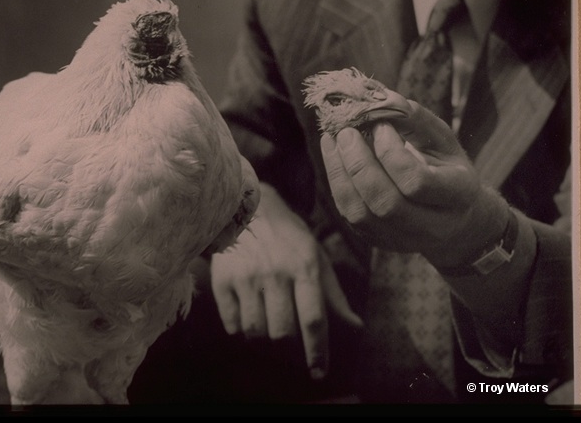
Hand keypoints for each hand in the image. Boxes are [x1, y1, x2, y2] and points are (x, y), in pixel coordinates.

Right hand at [210, 183, 362, 379]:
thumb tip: (357, 327)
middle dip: (288, 348)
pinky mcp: (223, 280)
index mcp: (305, 267)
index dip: (318, 352)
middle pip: (282, 333)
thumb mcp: (316, 256)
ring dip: (263, 339)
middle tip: (288, 342)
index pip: (314, 320)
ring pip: (255, 332)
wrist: (245, 206)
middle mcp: (276, 273)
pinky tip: (247, 314)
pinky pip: (232, 324)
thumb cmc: (288, 236)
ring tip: (267, 325)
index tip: (318, 373)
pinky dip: (240, 328)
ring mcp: (247, 277)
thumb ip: (334, 295)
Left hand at [320, 100, 509, 269]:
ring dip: (341, 173)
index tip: (382, 126)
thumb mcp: (443, 141)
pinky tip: (332, 154)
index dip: (392, 153)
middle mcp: (433, 225)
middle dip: (359, 164)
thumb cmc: (447, 170)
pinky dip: (337, 183)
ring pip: (362, 215)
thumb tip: (381, 98)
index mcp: (458, 195)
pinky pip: (350, 216)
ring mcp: (404, 239)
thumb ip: (416, 120)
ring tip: (333, 140)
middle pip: (386, 203)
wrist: (456, 221)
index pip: (418, 182)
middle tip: (346, 132)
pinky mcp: (380, 241)